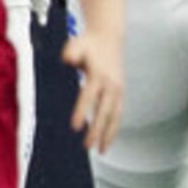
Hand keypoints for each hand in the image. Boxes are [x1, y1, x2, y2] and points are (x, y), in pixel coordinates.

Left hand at [61, 28, 123, 152]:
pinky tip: (108, 139)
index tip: (75, 126)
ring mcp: (118, 89)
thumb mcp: (76, 43)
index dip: (82, 112)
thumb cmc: (89, 43)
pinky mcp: (120, 92)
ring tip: (101, 151)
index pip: (88, 97)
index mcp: (98, 74)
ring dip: (109, 134)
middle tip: (87, 146)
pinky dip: (114, 127)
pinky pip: (119, 113)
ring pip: (115, 116)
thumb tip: (66, 59)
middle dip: (97, 130)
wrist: (109, 37)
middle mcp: (111, 84)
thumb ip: (71, 52)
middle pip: (104, 111)